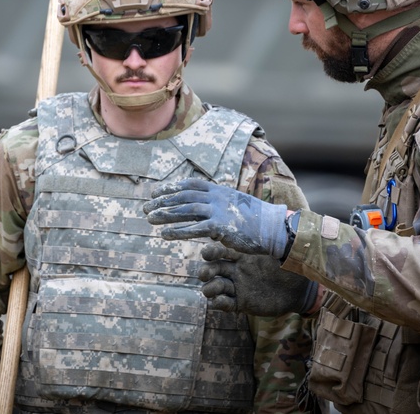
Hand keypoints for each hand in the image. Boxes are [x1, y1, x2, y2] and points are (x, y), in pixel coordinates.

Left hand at [143, 178, 288, 257]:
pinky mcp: (220, 227)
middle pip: (183, 196)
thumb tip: (205, 215)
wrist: (273, 228)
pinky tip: (164, 234)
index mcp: (219, 190)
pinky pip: (194, 229)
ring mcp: (218, 211)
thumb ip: (219, 206)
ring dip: (165, 214)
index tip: (156, 192)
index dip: (171, 187)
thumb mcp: (235, 206)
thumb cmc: (255, 220)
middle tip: (146, 208)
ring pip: (185, 210)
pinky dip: (177, 231)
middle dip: (163, 201)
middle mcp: (217, 197)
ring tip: (149, 219)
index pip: (190, 184)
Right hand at [198, 243, 318, 315]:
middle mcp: (237, 271)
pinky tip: (220, 301)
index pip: (221, 251)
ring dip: (210, 288)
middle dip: (205, 271)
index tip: (207, 253)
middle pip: (213, 269)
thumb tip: (271, 227)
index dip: (211, 252)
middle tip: (205, 274)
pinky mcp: (242, 303)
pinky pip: (225, 304)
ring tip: (214, 290)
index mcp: (243, 256)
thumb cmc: (291, 267)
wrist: (299, 290)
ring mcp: (238, 287)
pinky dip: (219, 303)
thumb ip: (274, 241)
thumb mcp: (283, 252)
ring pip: (215, 287)